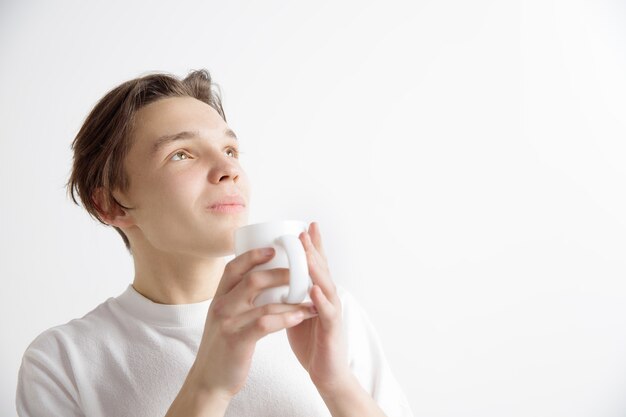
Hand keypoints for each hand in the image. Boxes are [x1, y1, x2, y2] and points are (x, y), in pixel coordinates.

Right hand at [189, 247, 317, 398]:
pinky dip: (286, 318)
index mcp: (218, 297)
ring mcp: (228, 323)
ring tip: (310, 300)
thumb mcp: (224, 317)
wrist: (209, 380)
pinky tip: (300, 316)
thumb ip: (237, 298)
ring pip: (264, 303)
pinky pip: (266, 324)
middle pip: (253, 279)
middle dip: (281, 274)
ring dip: (292, 300)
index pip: (233, 267)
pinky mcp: (237, 341)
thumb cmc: (224, 346)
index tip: (274, 249)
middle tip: (301, 274)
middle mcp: (221, 306)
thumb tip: (261, 278)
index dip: (253, 255)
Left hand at [286, 222, 352, 393]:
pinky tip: (314, 290)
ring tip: (307, 254)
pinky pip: (327, 313)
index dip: (312, 246)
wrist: (327, 374)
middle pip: (322, 269)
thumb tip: (270, 282)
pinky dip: (321, 301)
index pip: (315, 265)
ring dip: (317, 269)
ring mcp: (333, 313)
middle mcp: (328, 299)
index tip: (304, 225)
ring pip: (327, 286)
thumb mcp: (296, 314)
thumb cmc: (312, 343)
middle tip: (304, 231)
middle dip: (313, 249)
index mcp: (318, 294)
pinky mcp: (333, 331)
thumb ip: (289, 297)